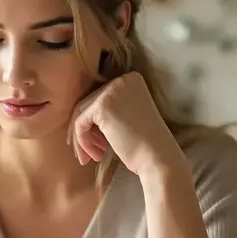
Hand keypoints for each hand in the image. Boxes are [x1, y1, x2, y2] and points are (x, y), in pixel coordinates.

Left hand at [67, 71, 185, 176]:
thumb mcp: (127, 118)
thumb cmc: (145, 145)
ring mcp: (112, 90)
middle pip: (89, 105)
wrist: (157, 157)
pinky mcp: (102, 105)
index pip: (101, 98)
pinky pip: (80, 123)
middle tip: (93, 154)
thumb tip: (79, 117)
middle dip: (87, 132)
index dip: (96, 124)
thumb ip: (110, 110)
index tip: (101, 144)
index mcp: (131, 80)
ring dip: (83, 138)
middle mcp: (122, 80)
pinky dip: (83, 141)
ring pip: (81, 114)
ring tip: (93, 157)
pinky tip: (95, 156)